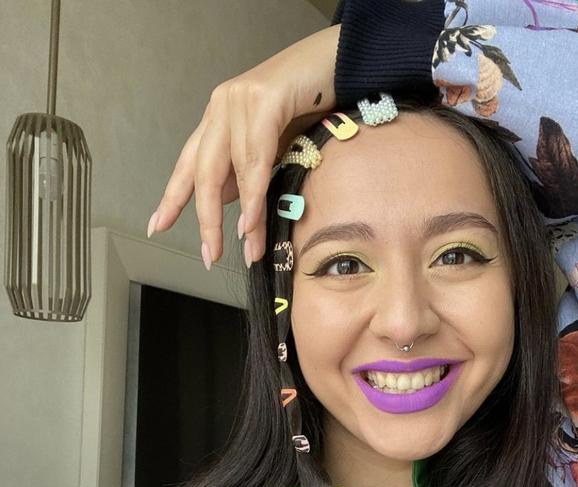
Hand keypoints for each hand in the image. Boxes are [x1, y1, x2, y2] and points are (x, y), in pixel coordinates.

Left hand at [148, 24, 339, 267]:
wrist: (341, 60)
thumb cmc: (314, 101)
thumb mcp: (276, 143)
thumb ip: (251, 170)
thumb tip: (236, 211)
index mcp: (220, 118)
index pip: (190, 163)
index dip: (174, 197)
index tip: (157, 225)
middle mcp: (222, 107)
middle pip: (202, 173)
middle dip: (205, 220)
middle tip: (210, 256)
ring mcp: (239, 100)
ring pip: (229, 170)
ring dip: (239, 217)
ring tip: (245, 249)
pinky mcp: (263, 99)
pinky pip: (254, 157)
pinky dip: (254, 194)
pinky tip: (253, 220)